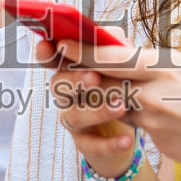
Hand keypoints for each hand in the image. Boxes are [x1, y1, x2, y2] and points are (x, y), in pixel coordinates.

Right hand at [39, 39, 139, 176]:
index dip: (46, 53)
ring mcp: (73, 118)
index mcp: (72, 69)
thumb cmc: (122, 85)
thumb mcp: (122, 62)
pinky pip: (91, 145)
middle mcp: (67, 93)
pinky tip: (127, 140)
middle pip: (58, 85)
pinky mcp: (85, 141)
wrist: (133, 125)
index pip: (52, 58)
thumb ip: (115, 47)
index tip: (46, 46)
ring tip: (121, 107)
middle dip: (74, 80)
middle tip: (94, 78)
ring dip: (96, 112)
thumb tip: (111, 35)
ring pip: (73, 116)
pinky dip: (109, 144)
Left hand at [48, 38, 180, 180]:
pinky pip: (140, 124)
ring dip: (107, 96)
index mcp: (169, 66)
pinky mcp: (159, 142)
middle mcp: (154, 94)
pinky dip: (138, 115)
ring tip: (104, 86)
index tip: (63, 42)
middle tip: (62, 64)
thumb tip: (179, 50)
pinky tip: (150, 112)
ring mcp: (154, 121)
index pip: (114, 56)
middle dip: (79, 72)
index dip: (84, 49)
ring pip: (117, 104)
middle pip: (102, 81)